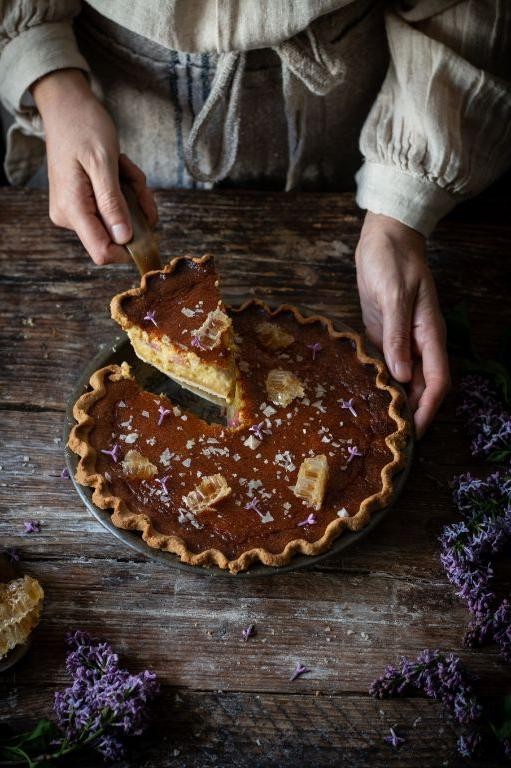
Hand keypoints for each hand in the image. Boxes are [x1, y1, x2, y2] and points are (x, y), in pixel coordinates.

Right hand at [32, 69, 157, 264]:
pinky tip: (119, 168)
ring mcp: (76, 211)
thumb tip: (124, 238)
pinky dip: (125, 190)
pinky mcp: (83, 204)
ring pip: (120, 220)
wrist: (68, 107)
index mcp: (72, 209)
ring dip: (132, 196)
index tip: (149, 224)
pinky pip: (115, 208)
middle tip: (135, 179)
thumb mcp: (104, 163)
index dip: (130, 247)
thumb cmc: (84, 127)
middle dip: (136, 210)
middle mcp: (70, 216)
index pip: (103, 252)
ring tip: (124, 167)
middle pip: (117, 235)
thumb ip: (113, 203)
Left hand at [355, 212, 449, 437]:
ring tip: (376, 424)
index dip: (428, 409)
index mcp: (429, 334)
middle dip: (411, 413)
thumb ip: (397, 336)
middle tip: (390, 438)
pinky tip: (364, 396)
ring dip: (394, 400)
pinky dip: (379, 382)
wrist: (384, 237)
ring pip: (403, 380)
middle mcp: (419, 342)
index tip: (415, 434)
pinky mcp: (384, 335)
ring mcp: (402, 339)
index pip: (437, 381)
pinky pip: (385, 366)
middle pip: (420, 387)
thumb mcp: (393, 296)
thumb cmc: (392, 261)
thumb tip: (400, 375)